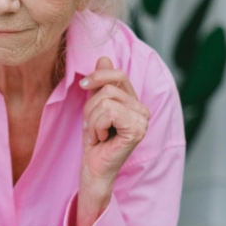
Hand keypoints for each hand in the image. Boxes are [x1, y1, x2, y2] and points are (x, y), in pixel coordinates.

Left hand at [76, 57, 149, 225]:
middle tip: (93, 126)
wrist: (94, 167)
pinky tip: (102, 139)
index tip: (82, 85)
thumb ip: (100, 84)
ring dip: (92, 119)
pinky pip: (108, 112)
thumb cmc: (95, 141)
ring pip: (106, 100)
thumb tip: (104, 58)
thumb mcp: (94, 107)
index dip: (98, 76)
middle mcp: (143, 109)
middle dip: (90, 107)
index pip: (118, 75)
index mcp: (134, 102)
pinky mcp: (137, 129)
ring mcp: (143, 119)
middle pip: (108, 88)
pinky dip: (97, 126)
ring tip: (97, 134)